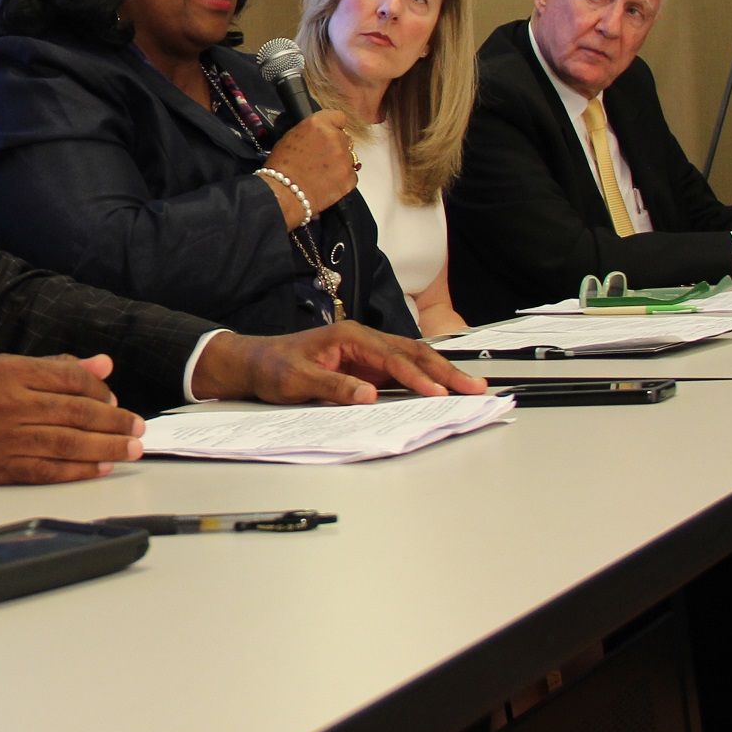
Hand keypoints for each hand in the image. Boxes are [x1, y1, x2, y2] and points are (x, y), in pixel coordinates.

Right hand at [0, 353, 144, 485]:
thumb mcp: (5, 368)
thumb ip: (55, 367)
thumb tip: (103, 366)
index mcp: (4, 370)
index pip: (68, 379)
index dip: (100, 391)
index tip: (116, 400)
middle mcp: (3, 402)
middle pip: (74, 412)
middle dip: (113, 420)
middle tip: (137, 426)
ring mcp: (0, 438)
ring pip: (67, 443)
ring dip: (106, 446)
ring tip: (130, 448)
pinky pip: (48, 470)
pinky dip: (79, 469)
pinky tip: (100, 466)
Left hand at [194, 326, 485, 405]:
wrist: (256, 362)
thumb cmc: (275, 367)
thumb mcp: (298, 380)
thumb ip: (334, 386)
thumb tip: (368, 395)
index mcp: (350, 336)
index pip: (393, 357)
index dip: (417, 376)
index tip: (438, 392)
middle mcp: (363, 339)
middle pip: (413, 352)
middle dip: (445, 371)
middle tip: (474, 386)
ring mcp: (367, 352)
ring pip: (412, 359)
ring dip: (441, 373)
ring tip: (470, 386)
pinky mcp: (366, 365)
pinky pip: (402, 370)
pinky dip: (424, 379)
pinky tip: (442, 389)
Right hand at [259, 110, 359, 228]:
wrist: (283, 192)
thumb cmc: (281, 167)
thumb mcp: (291, 137)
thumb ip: (312, 132)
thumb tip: (322, 135)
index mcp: (318, 123)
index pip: (339, 117)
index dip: (334, 127)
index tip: (331, 134)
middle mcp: (334, 137)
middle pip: (345, 139)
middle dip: (336, 147)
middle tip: (321, 159)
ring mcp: (344, 158)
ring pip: (350, 158)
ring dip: (340, 164)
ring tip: (322, 174)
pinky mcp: (349, 177)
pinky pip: (351, 175)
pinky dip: (342, 180)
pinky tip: (327, 183)